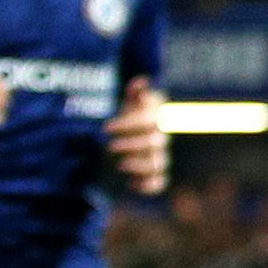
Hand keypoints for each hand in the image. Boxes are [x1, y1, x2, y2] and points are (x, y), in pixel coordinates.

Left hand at [103, 78, 169, 194]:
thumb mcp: (127, 104)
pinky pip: (160, 183)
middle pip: (154, 142)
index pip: (149, 120)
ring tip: (120, 165)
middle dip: (132, 145)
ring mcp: (159, 157)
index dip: (129, 124)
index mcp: (155, 118)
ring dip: (140, 166)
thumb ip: (135, 93)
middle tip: (109, 147)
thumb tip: (141, 81)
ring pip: (158, 163)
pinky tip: (132, 184)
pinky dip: (149, 186)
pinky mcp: (155, 176)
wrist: (121, 141)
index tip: (106, 128)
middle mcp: (160, 138)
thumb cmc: (126, 119)